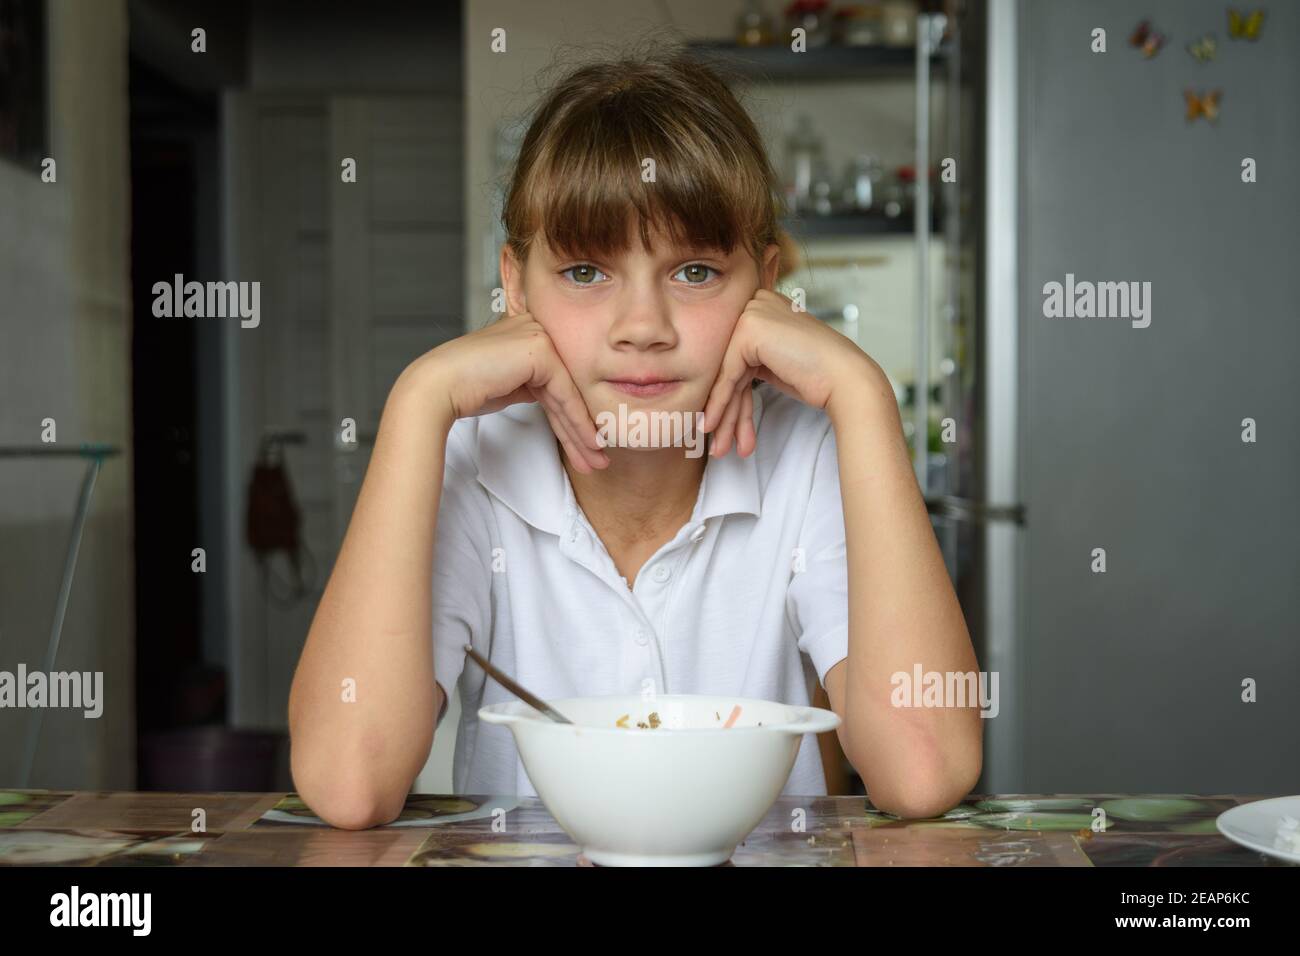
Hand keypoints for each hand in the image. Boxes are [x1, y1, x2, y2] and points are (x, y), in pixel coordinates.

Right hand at [412, 313, 609, 472]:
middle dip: (582, 428)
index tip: (587, 445)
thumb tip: (557, 400)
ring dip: (583, 433)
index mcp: (528, 330)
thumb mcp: (510, 384)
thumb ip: (534, 384)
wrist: (439, 387)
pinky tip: (589, 444)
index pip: (557, 379)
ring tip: (597, 461)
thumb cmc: (466, 389)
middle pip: (565, 387)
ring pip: (569, 394)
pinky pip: (565, 394)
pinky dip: (577, 423)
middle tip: (598, 458)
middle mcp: (537, 327)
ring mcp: (539, 335)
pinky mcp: (540, 349)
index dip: (572, 416)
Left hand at [701, 289, 883, 456]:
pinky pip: (727, 374)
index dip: (730, 394)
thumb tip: (719, 380)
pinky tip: (713, 426)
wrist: (845, 379)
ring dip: (723, 414)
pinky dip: (720, 403)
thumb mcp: (776, 362)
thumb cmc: (818, 375)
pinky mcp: (749, 330)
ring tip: (718, 446)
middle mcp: (756, 302)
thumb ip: (750, 360)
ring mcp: (752, 313)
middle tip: (718, 439)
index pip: (737, 355)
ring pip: (726, 373)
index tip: (722, 424)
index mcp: (765, 305)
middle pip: (730, 364)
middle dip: (725, 408)